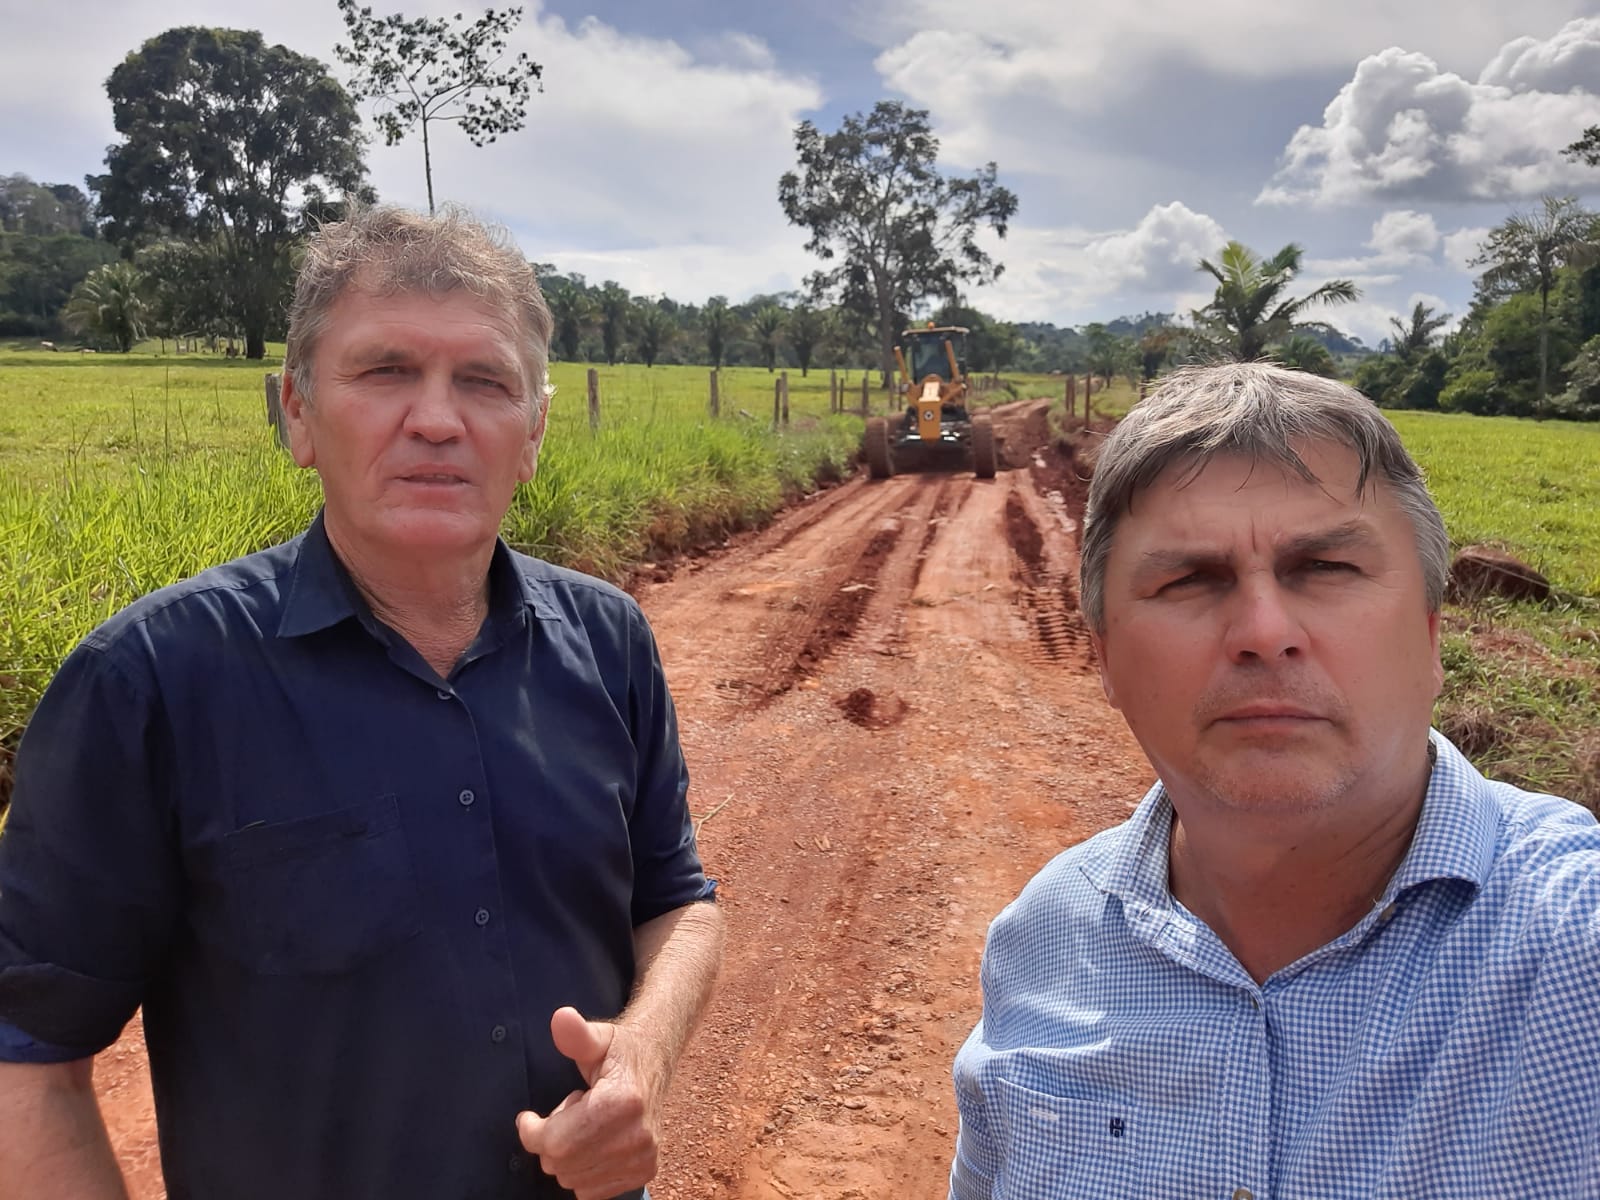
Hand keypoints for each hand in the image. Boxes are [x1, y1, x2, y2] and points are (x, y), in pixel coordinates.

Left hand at [515, 1007, 664, 1199]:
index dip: (531, 1132)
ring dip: (569, 1156)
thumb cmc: (619, 1051)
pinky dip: (582, 1171)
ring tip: (586, 1125)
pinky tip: (595, 1142)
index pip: (554, 1142)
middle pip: (560, 1163)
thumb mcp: (597, 1037)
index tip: (528, 1118)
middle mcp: (637, 1136)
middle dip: (552, 1140)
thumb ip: (576, 1034)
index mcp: (622, 1102)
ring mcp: (643, 1158)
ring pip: (572, 1180)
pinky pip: (589, 1191)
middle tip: (571, 1112)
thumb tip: (560, 1018)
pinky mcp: (644, 1172)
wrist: (657, 1063)